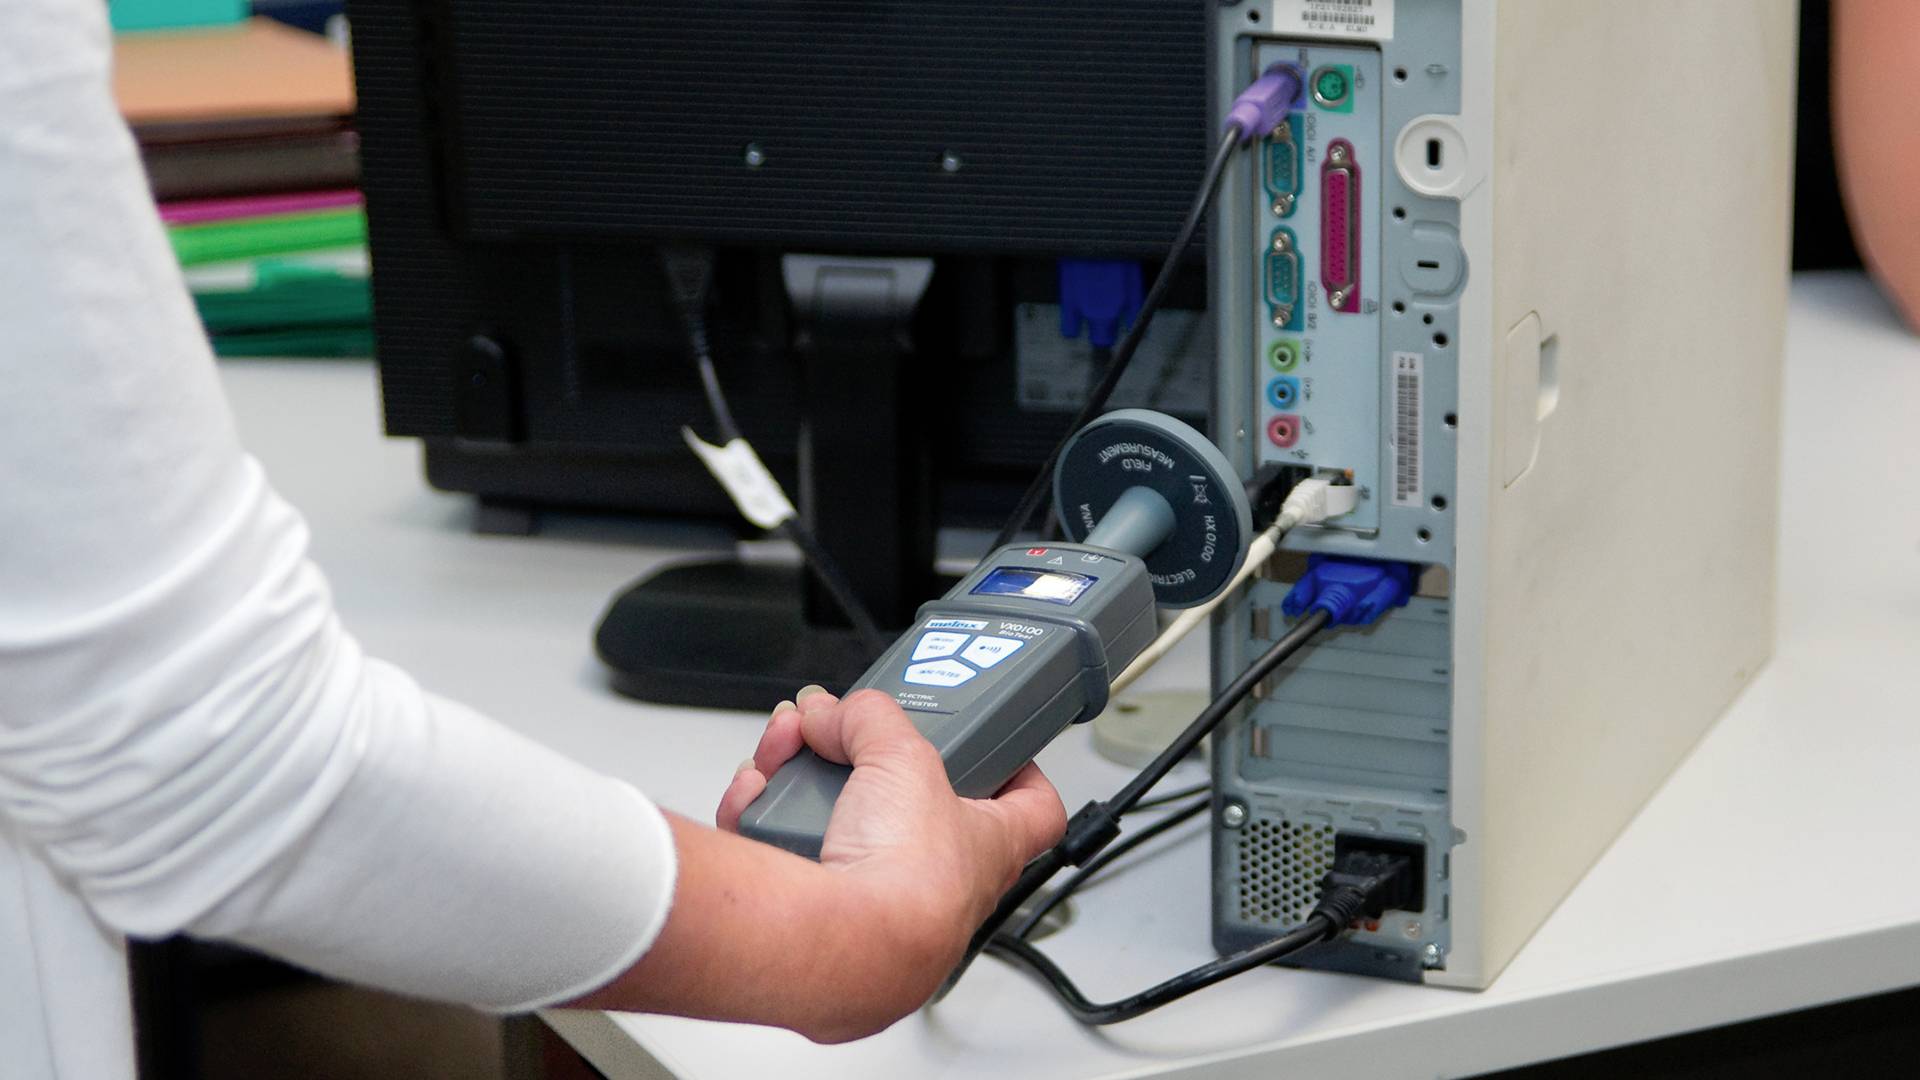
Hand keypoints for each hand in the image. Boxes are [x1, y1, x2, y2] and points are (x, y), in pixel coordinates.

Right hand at [571, 687, 1063, 1042]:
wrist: (843, 946)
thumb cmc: (907, 877)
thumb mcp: (901, 756)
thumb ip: (870, 720)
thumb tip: (836, 712)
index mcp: (988, 846)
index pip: (1035, 810)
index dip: (1019, 771)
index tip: (995, 743)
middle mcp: (939, 885)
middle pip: (904, 808)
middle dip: (857, 766)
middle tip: (834, 738)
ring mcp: (878, 908)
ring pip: (837, 828)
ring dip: (797, 787)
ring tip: (781, 757)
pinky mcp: (823, 924)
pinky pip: (787, 859)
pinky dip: (762, 823)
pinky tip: (753, 797)